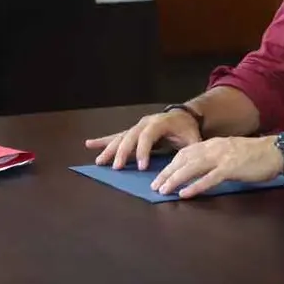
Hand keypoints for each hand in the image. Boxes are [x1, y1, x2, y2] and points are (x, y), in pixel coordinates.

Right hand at [85, 110, 201, 170]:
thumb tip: (186, 167)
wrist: (184, 116)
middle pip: (130, 136)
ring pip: (121, 137)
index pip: (148, 135)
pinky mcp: (132, 131)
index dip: (143, 150)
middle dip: (122, 152)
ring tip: (99, 161)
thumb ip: (189, 151)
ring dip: (109, 149)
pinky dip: (103, 141)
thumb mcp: (193, 139)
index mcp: (160, 123)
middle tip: (116, 167)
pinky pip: (117, 136)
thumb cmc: (188, 130)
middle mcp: (145, 122)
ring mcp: (137, 126)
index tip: (141, 167)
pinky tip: (90, 144)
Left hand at [150, 135, 281, 198]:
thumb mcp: (230, 151)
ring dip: (175, 179)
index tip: (160, 174)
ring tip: (164, 190)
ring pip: (192, 168)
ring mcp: (221, 158)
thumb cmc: (254, 154)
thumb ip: (215, 157)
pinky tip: (184, 194)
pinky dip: (195, 186)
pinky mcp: (230, 169)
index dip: (171, 164)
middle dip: (167, 172)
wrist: (275, 151)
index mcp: (212, 144)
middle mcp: (213, 148)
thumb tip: (200, 168)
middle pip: (183, 159)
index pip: (185, 152)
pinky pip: (208, 178)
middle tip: (155, 185)